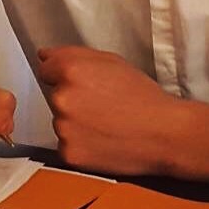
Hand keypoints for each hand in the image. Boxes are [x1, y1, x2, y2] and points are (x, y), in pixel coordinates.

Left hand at [36, 46, 180, 174]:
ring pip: (60, 122)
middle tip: (103, 106)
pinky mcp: (68, 153)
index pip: (46, 69)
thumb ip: (74, 55)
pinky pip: (66, 145)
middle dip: (73, 100)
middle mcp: (62, 98)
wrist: (164, 134)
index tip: (85, 85)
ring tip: (106, 125)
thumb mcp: (112, 62)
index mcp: (72, 70)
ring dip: (76, 123)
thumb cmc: (143, 97)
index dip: (66, 76)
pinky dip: (81, 144)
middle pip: (54, 96)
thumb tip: (44, 56)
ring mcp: (63, 128)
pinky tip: (103, 141)